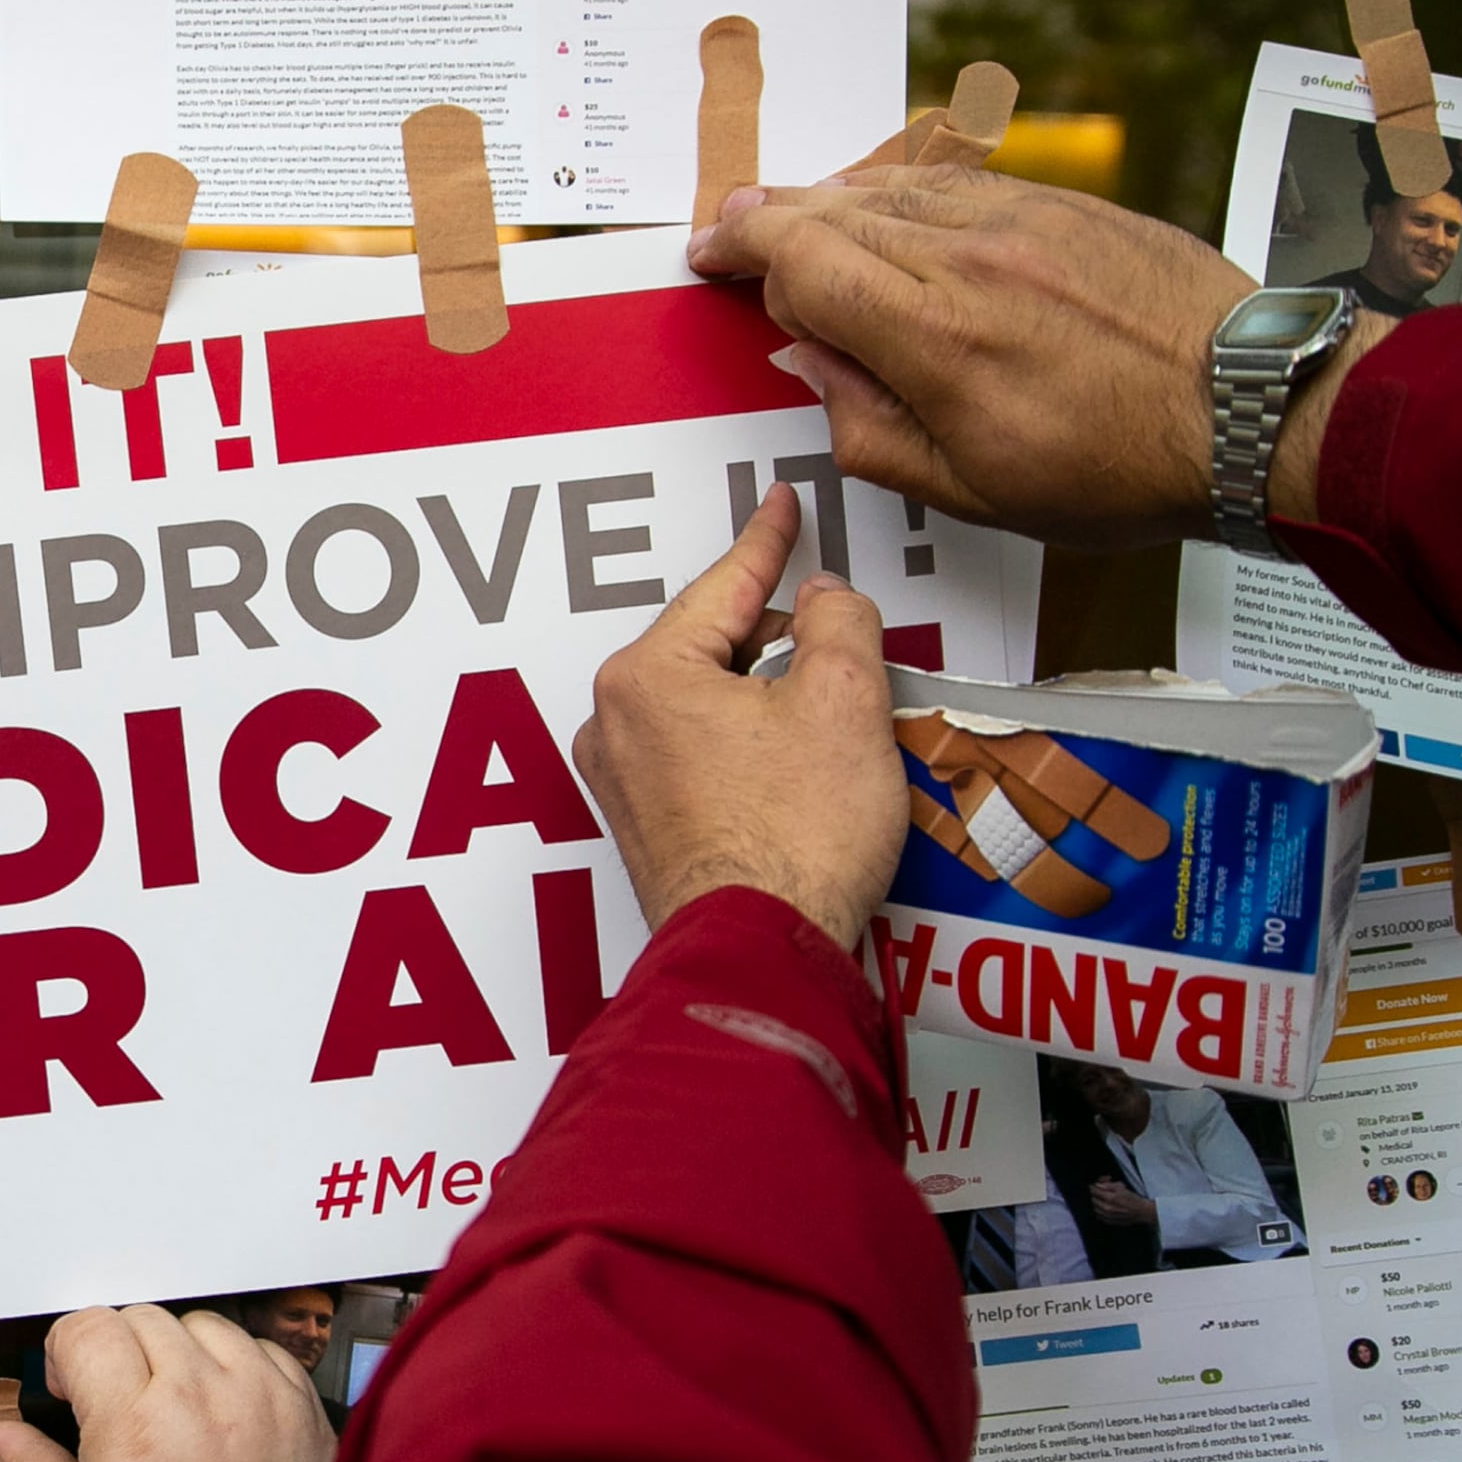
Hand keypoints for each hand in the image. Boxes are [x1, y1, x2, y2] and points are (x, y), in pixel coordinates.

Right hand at [0, 1307, 332, 1461]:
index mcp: (134, 1427)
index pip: (89, 1328)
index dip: (69, 1355)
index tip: (73, 1390)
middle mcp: (202, 1401)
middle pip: (142, 1320)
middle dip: (118, 1354)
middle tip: (115, 1405)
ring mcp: (260, 1403)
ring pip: (203, 1326)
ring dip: (179, 1355)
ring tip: (172, 1412)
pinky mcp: (302, 1413)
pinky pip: (262, 1351)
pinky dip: (235, 1371)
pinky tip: (219, 1417)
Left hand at [570, 481, 903, 951]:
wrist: (762, 954)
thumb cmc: (793, 843)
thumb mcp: (845, 700)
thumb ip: (838, 623)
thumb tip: (825, 599)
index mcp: (649, 675)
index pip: (724, 584)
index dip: (769, 542)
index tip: (780, 507)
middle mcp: (616, 723)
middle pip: (716, 648)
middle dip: (783, 649)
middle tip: (845, 664)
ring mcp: (623, 782)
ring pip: (711, 707)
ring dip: (771, 708)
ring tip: (832, 744)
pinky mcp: (646, 829)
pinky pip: (703, 759)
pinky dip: (753, 755)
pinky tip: (800, 783)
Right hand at [686, 167, 1362, 549]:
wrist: (1248, 409)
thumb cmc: (1117, 468)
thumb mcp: (970, 490)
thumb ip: (868, 426)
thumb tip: (813, 363)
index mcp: (932, 335)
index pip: (799, 259)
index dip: (740, 251)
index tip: (710, 259)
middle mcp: (967, 256)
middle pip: (831, 207)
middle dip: (767, 215)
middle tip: (730, 229)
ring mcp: (1018, 218)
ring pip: (889, 183)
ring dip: (827, 195)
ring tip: (794, 213)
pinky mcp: (1062, 203)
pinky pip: (952, 178)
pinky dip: (897, 187)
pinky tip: (882, 202)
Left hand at [1090, 1180, 1157, 1230]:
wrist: (1141, 1211)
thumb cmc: (1133, 1199)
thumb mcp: (1121, 1187)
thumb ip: (1108, 1185)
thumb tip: (1098, 1185)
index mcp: (1110, 1198)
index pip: (1094, 1191)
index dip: (1094, 1187)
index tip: (1094, 1186)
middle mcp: (1107, 1208)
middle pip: (1093, 1199)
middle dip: (1096, 1194)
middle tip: (1101, 1191)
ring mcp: (1108, 1216)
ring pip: (1095, 1208)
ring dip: (1097, 1203)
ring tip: (1104, 1199)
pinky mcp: (1110, 1221)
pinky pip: (1099, 1216)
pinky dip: (1100, 1211)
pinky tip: (1106, 1207)